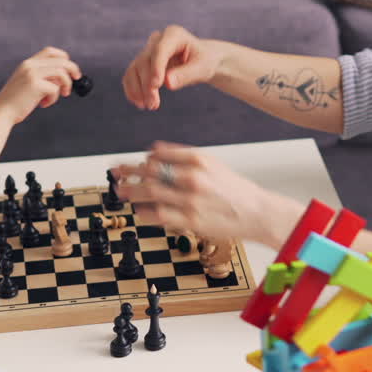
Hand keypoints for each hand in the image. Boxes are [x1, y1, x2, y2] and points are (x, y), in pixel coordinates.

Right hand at [0, 47, 82, 124]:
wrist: (1, 113)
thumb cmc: (16, 102)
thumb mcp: (29, 84)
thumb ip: (43, 77)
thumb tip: (64, 77)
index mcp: (27, 63)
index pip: (50, 51)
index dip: (64, 58)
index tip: (70, 69)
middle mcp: (30, 65)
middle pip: (61, 60)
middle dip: (73, 69)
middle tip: (76, 79)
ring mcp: (32, 74)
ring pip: (61, 73)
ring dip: (66, 85)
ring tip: (61, 95)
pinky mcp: (35, 84)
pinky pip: (55, 88)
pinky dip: (53, 98)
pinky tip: (43, 104)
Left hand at [112, 141, 271, 241]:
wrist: (257, 211)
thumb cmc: (233, 188)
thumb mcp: (211, 162)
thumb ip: (182, 155)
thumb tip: (153, 150)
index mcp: (197, 159)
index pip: (158, 155)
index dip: (141, 160)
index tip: (131, 164)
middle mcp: (192, 177)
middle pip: (149, 172)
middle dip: (128, 172)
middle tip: (114, 173)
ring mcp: (190, 200)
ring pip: (150, 193)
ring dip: (130, 191)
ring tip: (119, 191)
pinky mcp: (190, 221)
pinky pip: (159, 215)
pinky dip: (145, 211)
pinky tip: (138, 209)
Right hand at [123, 25, 223, 110]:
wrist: (200, 61)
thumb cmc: (203, 62)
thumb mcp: (202, 68)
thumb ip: (186, 74)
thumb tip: (168, 83)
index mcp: (174, 34)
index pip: (160, 50)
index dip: (156, 67)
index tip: (156, 85)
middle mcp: (157, 40)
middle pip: (145, 61)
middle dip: (147, 84)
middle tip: (153, 105)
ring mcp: (148, 50)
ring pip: (135, 68)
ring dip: (138, 89)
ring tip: (149, 106)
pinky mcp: (142, 63)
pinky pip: (131, 75)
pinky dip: (133, 89)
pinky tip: (139, 102)